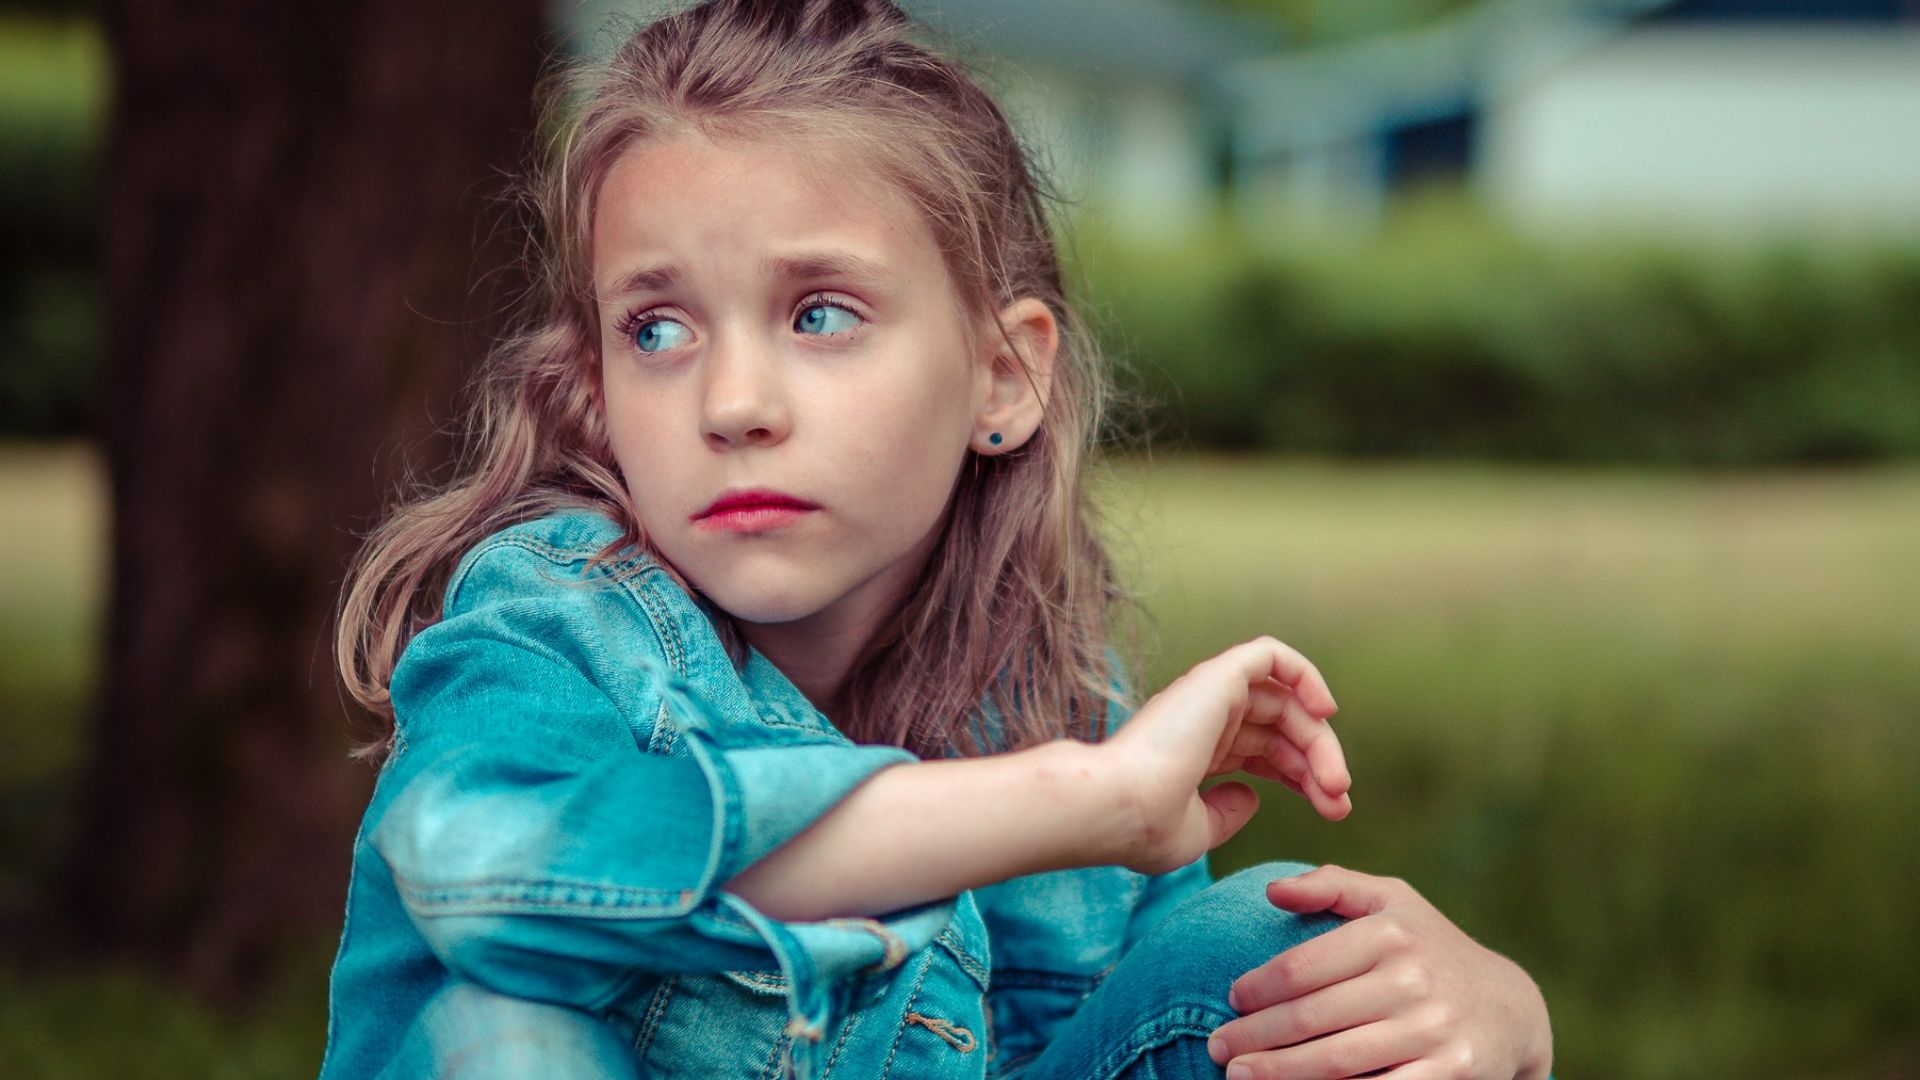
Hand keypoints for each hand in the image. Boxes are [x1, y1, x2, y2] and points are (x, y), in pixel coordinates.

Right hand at [1103, 637, 1348, 875]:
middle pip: (1282, 728)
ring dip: (1319, 738)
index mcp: (1196, 752)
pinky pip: (1270, 656)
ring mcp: (1208, 695)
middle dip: (1319, 764)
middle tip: (1339, 802)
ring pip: (1285, 700)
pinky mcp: (1217, 677)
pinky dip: (1304, 674)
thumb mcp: (1196, 831)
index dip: (1303, 778)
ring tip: (1336, 782)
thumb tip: (1251, 796)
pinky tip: (1325, 712)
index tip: (1332, 811)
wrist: (1116, 808)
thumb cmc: (1144, 828)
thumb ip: (1225, 814)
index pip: (1264, 751)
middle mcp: (1203, 719)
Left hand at [1207, 866, 1552, 1079]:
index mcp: (1390, 934)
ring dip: (1280, 1073)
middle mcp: (1412, 981)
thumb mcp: (1392, 901)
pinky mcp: (1448, 1075)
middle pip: (1311, 1017)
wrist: (1509, 1008)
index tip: (1231, 1000)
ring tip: (1240, 1078)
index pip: (1303, 967)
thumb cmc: (1429, 948)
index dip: (1258, 988)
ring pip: (1337, 1061)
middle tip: (1218, 1048)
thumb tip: (1273, 890)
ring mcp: (1431, 1031)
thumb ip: (1332, 886)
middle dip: (1255, 1037)